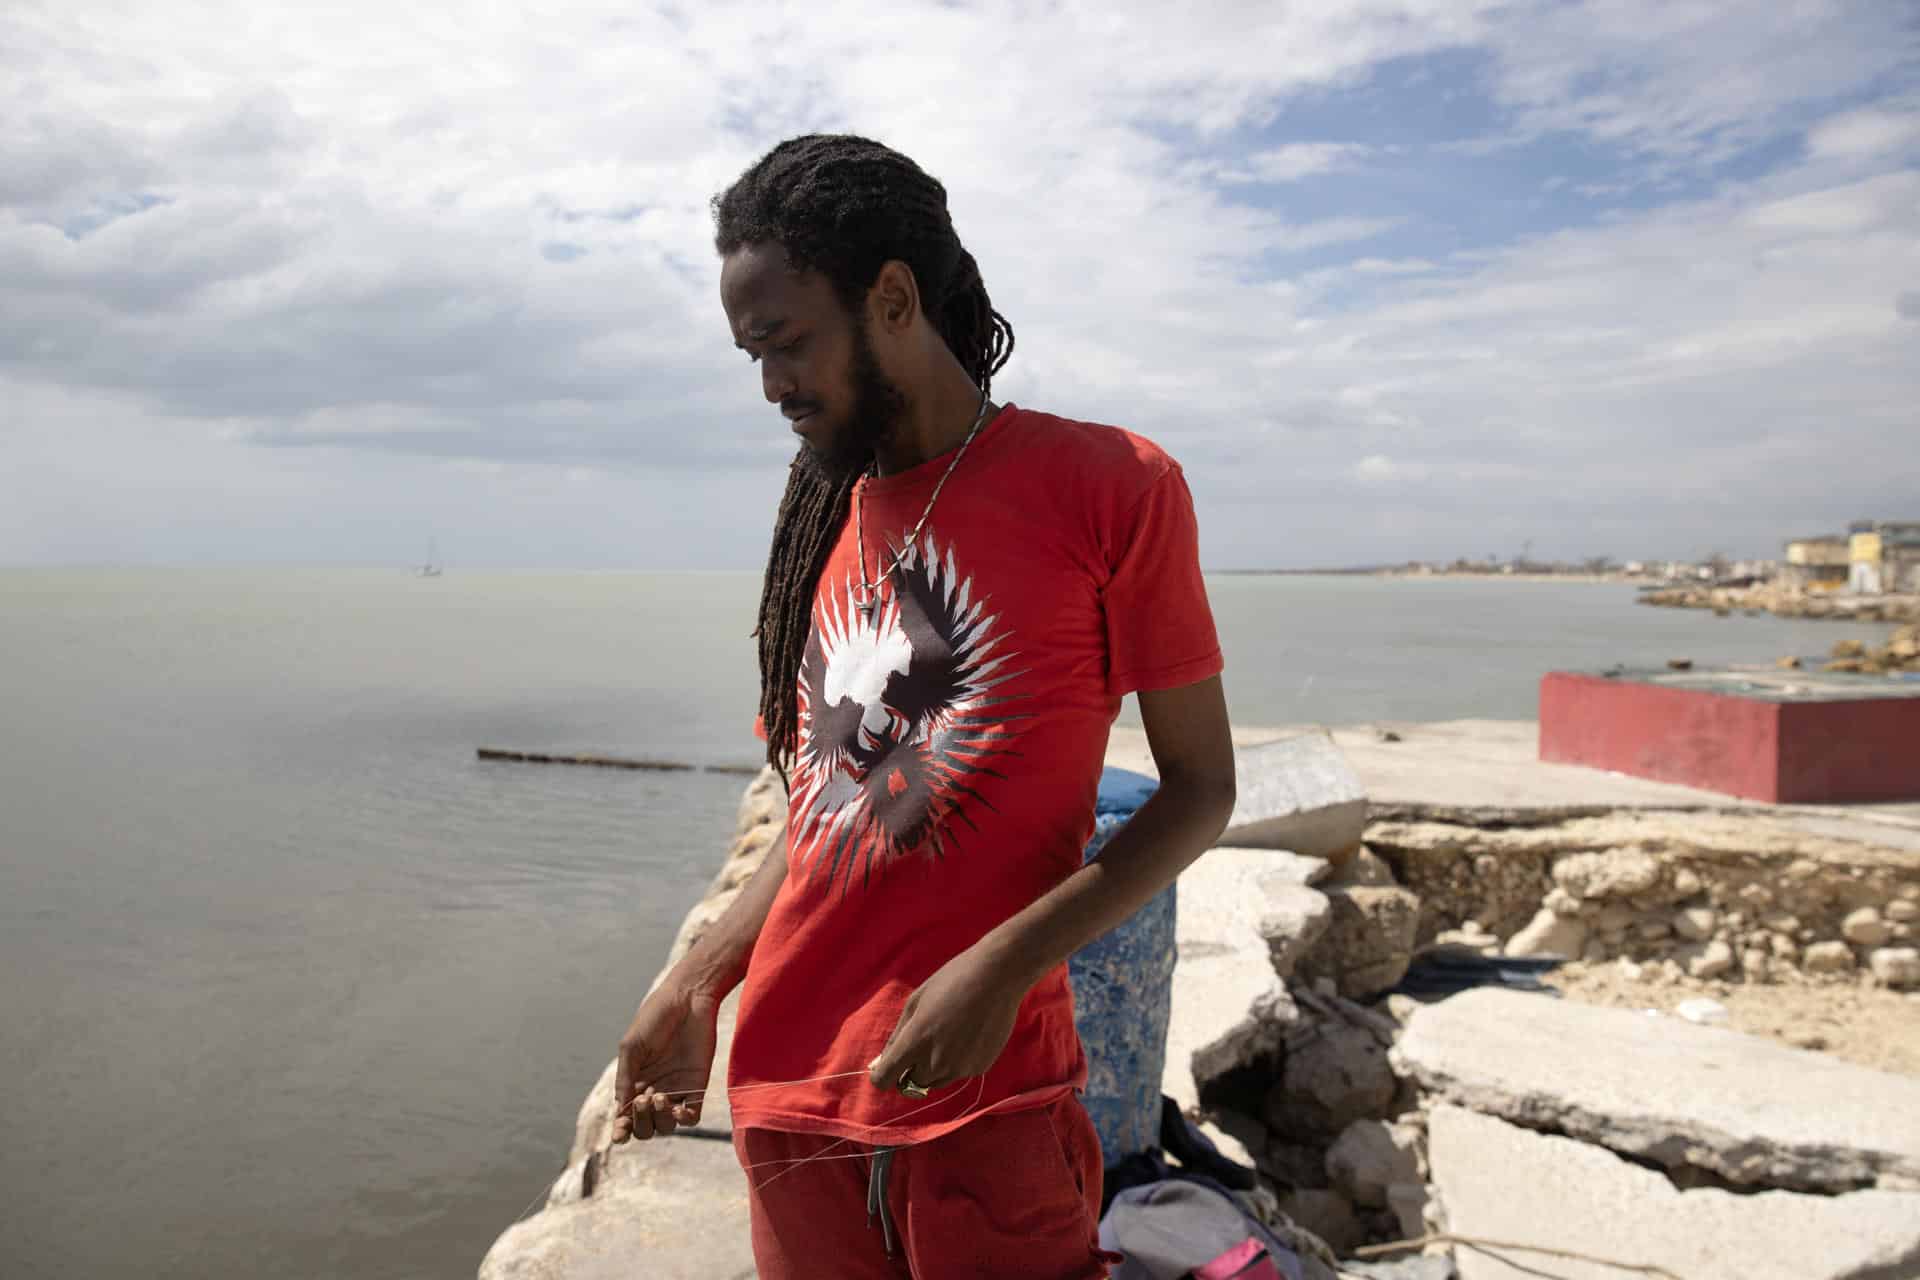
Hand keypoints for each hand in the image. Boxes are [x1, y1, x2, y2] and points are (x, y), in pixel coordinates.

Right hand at [612, 984, 719, 1141]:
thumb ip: (625, 1078)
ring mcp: (676, 1090)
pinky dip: (684, 1119)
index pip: (625, 1116)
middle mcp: (654, 1090)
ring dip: (660, 1120)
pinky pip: (692, 1117)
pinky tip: (678, 1108)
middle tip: (643, 1099)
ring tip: (659, 1097)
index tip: (619, 1134)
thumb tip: (620, 1108)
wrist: (688, 999)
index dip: (620, 1130)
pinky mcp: (697, 1086)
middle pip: (645, 1127)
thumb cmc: (655, 1017)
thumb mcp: (632, 1046)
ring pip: (666, 1126)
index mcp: (634, 1082)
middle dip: (640, 1122)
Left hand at [867, 946, 1027, 1095]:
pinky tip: (968, 1035)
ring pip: (936, 1081)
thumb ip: (897, 1036)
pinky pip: (958, 1074)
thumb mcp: (916, 1001)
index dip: (883, 1074)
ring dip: (934, 1068)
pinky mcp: (979, 1068)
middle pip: (911, 1083)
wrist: (998, 977)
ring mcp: (959, 1068)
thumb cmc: (952, 981)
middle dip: (913, 1068)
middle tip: (926, 1040)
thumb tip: (881, 1062)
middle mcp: (936, 1062)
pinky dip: (957, 1062)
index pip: (884, 1079)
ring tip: (949, 1035)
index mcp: (915, 1042)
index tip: (889, 1065)